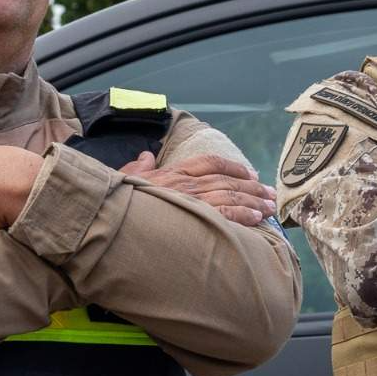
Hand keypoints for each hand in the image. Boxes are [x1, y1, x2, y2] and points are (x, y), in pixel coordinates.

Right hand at [119, 152, 276, 226]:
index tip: (249, 173)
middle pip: (227, 180)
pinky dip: (243, 215)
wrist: (106, 215)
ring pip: (230, 196)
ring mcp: (190, 201)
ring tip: (270, 206)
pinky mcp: (193, 219)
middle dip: (252, 187)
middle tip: (270, 193)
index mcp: (172, 172)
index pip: (209, 162)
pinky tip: (257, 218)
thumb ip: (139, 166)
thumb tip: (146, 156)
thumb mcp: (125, 178)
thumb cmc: (114, 201)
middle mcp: (185, 183)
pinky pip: (225, 215)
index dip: (232, 167)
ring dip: (254, 201)